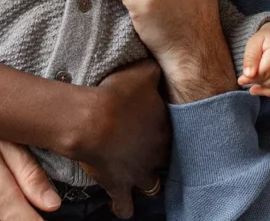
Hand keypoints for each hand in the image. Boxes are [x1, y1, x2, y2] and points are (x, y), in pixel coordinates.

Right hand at [76, 61, 169, 218]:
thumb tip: (164, 64)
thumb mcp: (143, 72)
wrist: (92, 120)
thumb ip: (156, 70)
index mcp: (165, 129)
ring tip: (139, 177)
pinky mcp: (119, 187)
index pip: (177, 134)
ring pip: (152, 186)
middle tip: (148, 150)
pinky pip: (125, 207)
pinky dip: (123, 208)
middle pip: (167, 161)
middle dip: (160, 158)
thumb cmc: (117, 94)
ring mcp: (140, 174)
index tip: (157, 126)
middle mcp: (157, 155)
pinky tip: (122, 207)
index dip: (167, 131)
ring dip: (147, 183)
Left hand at [238, 23, 269, 112]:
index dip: (250, 79)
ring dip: (266, 93)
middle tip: (247, 85)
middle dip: (258, 85)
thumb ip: (250, 58)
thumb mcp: (254, 42)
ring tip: (254, 90)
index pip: (263, 73)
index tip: (240, 80)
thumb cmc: (266, 39)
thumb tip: (248, 76)